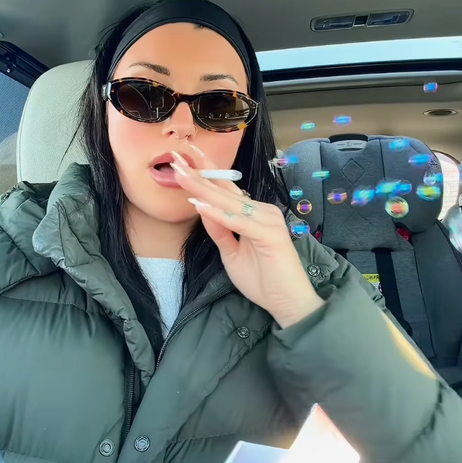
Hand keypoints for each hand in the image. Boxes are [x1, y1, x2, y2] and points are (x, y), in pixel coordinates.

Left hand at [170, 148, 324, 327]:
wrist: (286, 302)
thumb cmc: (262, 280)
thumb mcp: (230, 253)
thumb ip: (219, 230)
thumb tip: (201, 206)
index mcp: (253, 214)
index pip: (225, 190)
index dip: (203, 176)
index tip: (180, 163)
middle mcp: (262, 211)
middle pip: (224, 190)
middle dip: (197, 175)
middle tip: (174, 160)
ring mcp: (268, 220)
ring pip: (229, 202)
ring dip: (204, 189)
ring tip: (181, 175)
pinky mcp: (270, 234)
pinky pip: (239, 221)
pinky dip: (218, 213)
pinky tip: (200, 205)